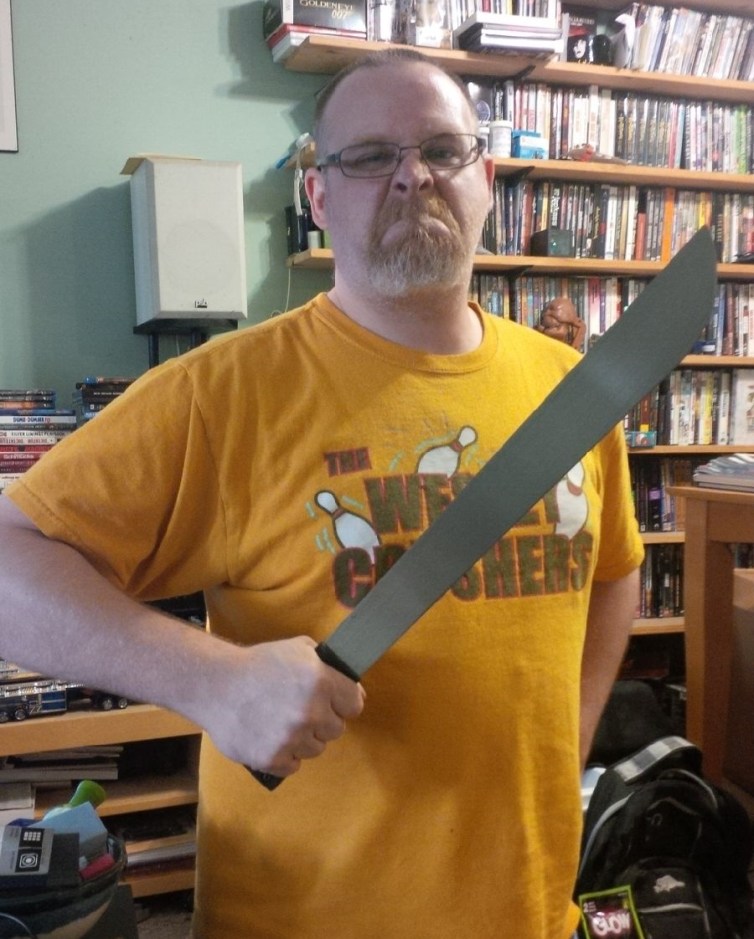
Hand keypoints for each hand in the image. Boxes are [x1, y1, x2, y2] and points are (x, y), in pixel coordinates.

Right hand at [204, 636, 364, 777]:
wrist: (216, 685)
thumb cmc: (258, 664)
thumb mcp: (298, 649)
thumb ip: (328, 666)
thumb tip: (354, 689)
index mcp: (321, 682)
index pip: (354, 704)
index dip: (343, 702)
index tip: (331, 700)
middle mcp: (311, 712)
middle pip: (336, 729)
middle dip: (322, 720)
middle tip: (300, 709)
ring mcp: (292, 738)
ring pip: (316, 749)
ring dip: (303, 739)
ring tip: (281, 722)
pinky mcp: (272, 759)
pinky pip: (294, 765)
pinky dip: (285, 755)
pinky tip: (271, 737)